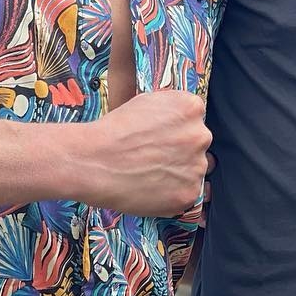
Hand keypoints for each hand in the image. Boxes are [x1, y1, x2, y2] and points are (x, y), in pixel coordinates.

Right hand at [85, 90, 211, 217]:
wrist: (94, 161)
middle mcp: (201, 136)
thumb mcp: (147, 102)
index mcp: (191, 108)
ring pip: (194, 171)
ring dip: (179, 173)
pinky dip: (171, 194)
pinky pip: (186, 194)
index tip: (162, 137)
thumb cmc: (114, 130)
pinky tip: (151, 188)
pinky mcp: (188, 194)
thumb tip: (180, 120)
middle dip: (181, 151)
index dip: (177, 130)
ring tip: (150, 174)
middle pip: (199, 144)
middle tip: (155, 157)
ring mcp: (197, 167)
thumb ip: (172, 109)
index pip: (195, 119)